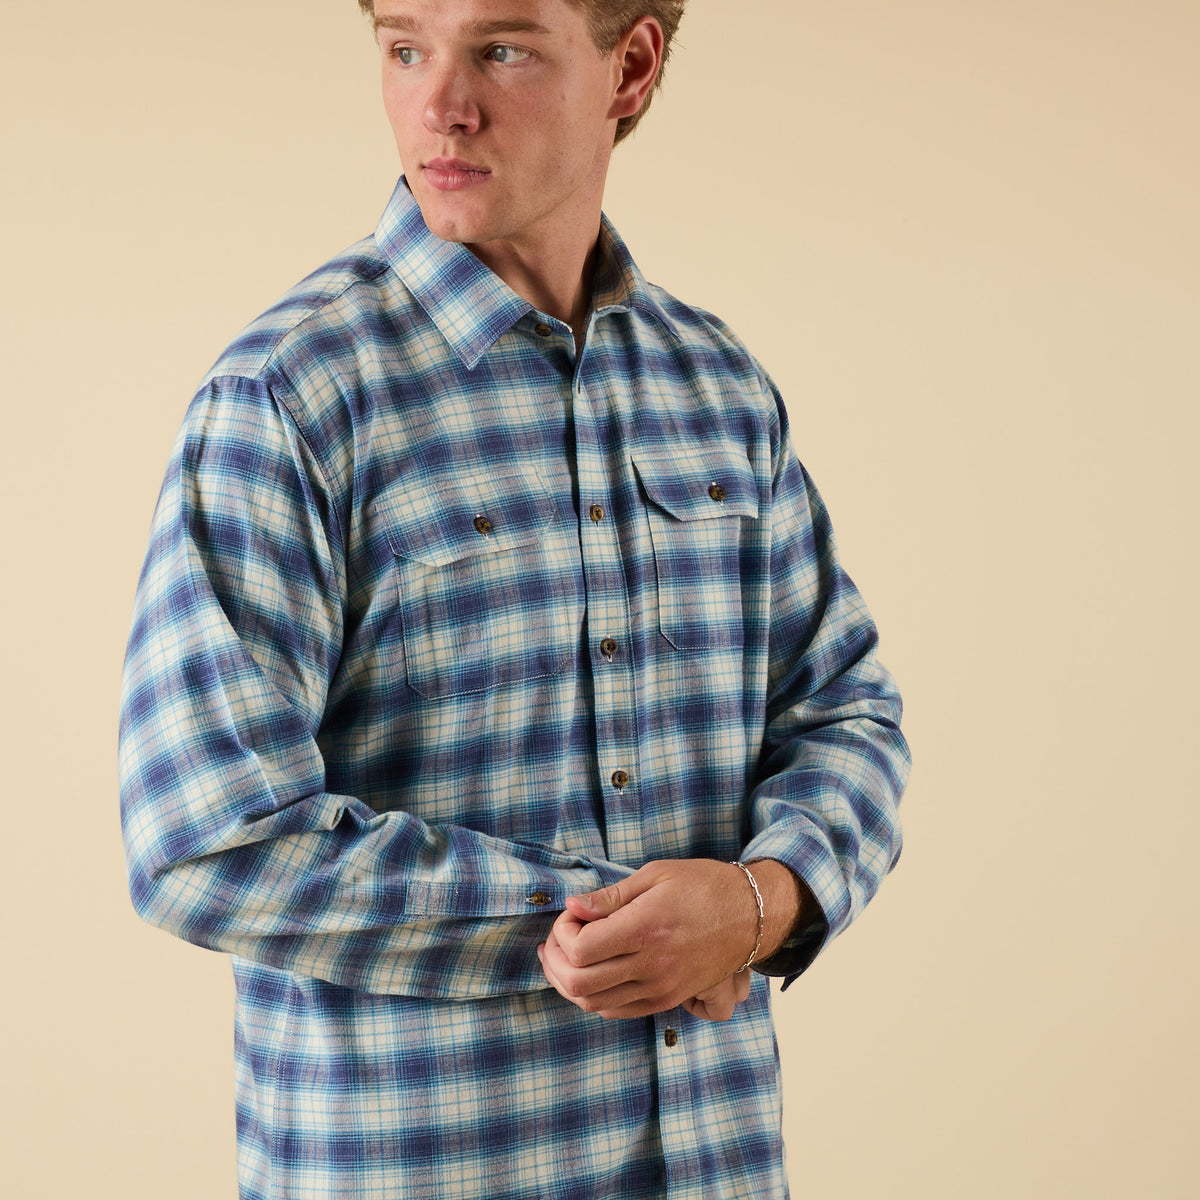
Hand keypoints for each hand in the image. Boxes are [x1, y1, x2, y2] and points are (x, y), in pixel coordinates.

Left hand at [537, 858, 793, 1020]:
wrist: (751, 914)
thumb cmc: (704, 885)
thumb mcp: (656, 874)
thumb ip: (611, 896)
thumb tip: (573, 906)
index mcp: (646, 928)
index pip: (580, 949)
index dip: (562, 934)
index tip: (571, 915)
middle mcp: (651, 964)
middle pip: (579, 981)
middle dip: (555, 960)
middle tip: (557, 939)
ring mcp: (661, 987)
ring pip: (593, 1002)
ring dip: (568, 983)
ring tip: (564, 958)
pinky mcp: (668, 999)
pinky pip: (617, 1011)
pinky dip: (594, 997)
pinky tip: (591, 974)